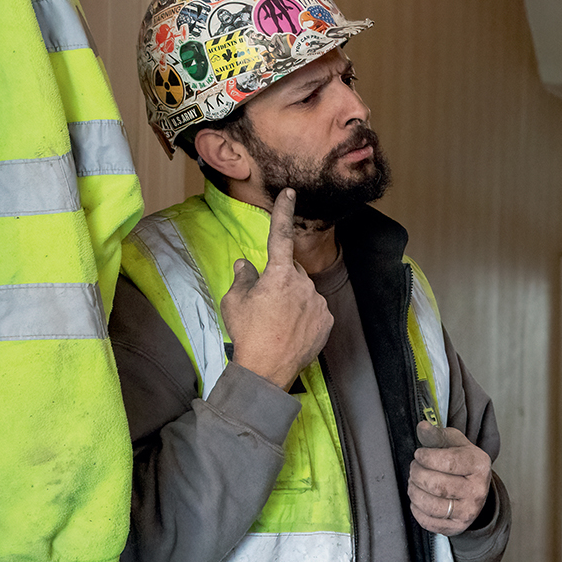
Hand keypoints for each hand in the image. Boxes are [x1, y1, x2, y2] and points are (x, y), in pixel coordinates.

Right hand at [221, 188, 333, 388]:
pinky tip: (291, 331)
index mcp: (279, 274)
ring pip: (305, 292)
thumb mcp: (233, 301)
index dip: (284, 211)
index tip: (290, 192)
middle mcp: (304, 284)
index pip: (281, 235)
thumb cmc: (246, 333)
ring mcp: (318, 303)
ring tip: (277, 322)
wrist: (266, 370)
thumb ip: (242, 277)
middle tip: (265, 304)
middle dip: (281, 281)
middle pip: (293, 272)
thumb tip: (245, 264)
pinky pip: (315, 310)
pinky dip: (305, 316)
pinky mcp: (328, 321)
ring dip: (294, 300)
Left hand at [408, 421, 491, 534]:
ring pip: (430, 504)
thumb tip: (422, 427)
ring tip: (414, 482)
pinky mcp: (457, 527)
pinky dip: (417, 509)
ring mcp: (468, 512)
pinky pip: (428, 521)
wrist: (476, 488)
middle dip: (417, 474)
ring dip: (414, 491)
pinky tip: (419, 499)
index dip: (426, 457)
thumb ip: (438, 435)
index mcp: (479, 466)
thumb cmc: (463, 463)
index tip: (420, 454)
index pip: (448, 462)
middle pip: (436, 485)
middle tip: (414, 468)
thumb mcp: (455, 444)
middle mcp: (478, 491)